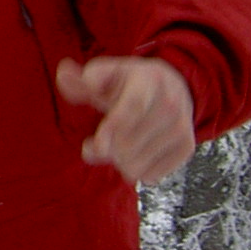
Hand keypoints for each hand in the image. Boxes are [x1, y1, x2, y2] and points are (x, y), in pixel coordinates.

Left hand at [56, 56, 194, 183]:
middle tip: (106, 135)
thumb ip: (82, 80)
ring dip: (121, 160)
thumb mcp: (107, 75)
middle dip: (108, 146)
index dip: (112, 129)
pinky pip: (151, 175)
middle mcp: (170, 104)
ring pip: (136, 165)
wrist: (175, 86)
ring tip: (123, 141)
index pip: (131, 108)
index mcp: (147, 81)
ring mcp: (181, 127)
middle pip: (128, 144)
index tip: (95, 147)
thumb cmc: (129, 84)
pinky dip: (138, 169)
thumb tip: (64, 74)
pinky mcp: (187, 148)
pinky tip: (139, 150)